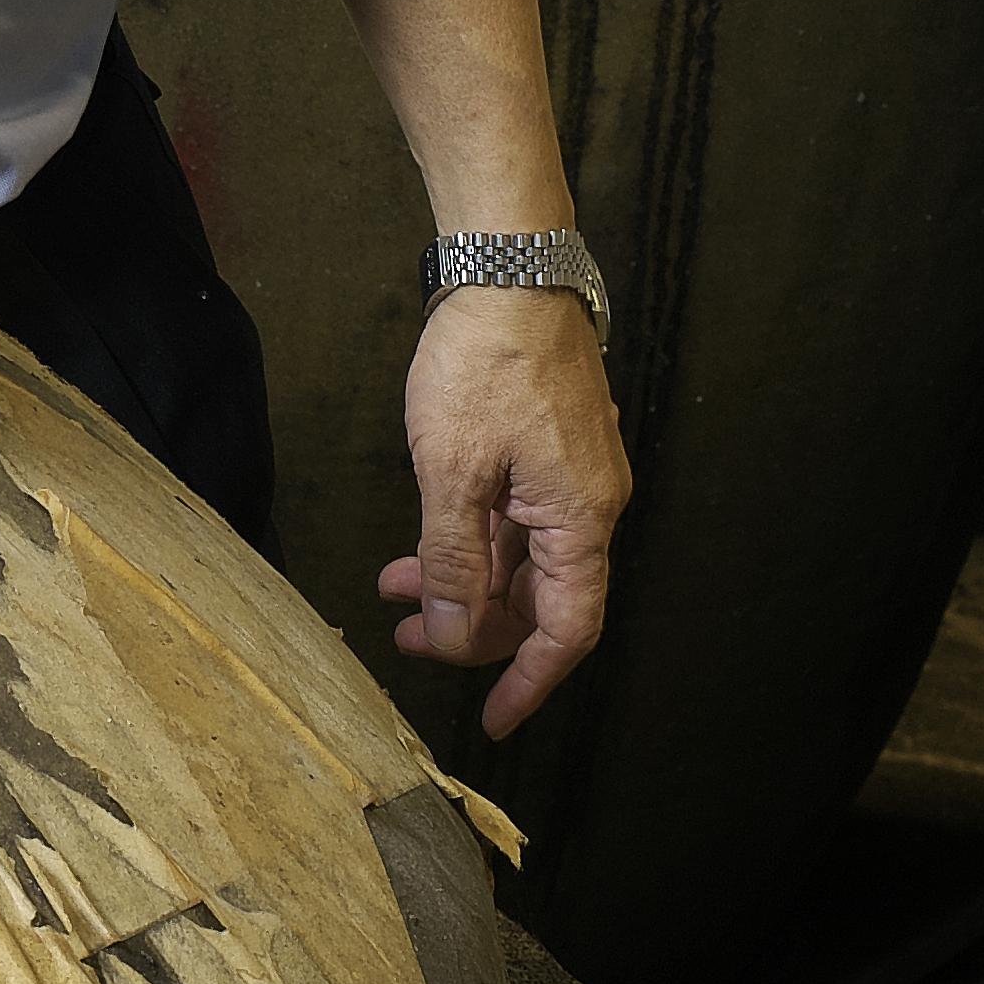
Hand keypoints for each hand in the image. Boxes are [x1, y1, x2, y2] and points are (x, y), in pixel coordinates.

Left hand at [376, 286, 622, 737]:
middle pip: (542, 599)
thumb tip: (455, 634)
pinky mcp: (551, 445)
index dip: (528, 681)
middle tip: (409, 640)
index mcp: (578, 518)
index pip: (567, 629)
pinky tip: (420, 540)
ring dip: (462, 581)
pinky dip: (470, 538)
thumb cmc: (485, 359)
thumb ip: (453, 562)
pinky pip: (517, 518)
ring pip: (522, 558)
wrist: (508, 264)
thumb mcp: (452, 472)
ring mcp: (573, 472)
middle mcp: (589, 502)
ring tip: (393, 591)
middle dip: (475, 629)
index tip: (491, 720)